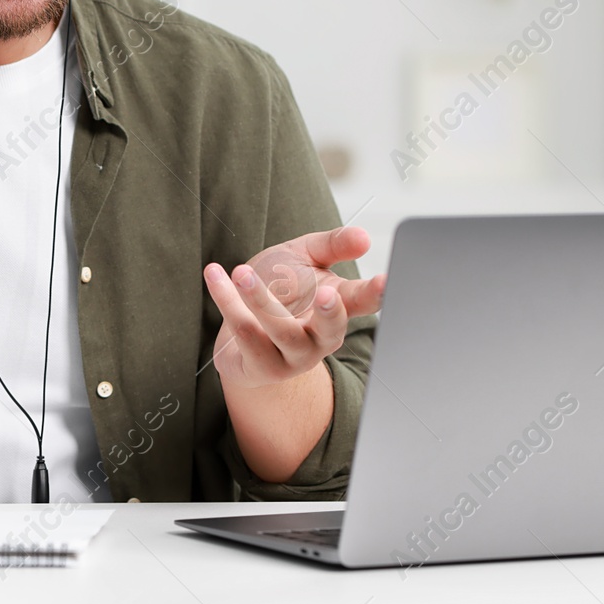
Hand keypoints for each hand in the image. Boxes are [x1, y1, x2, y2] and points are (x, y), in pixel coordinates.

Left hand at [202, 225, 384, 390]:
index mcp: (337, 307)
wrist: (241, 323)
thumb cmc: (281, 286)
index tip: (388, 281)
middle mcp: (320, 338)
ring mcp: (293, 357)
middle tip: (325, 292)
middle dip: (330, 314)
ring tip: (242, 272)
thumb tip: (364, 236)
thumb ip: (333, 244)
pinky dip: (228, 302)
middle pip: (331, 330)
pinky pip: (246, 335)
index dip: (379, 293)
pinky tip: (215, 274)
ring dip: (261, 300)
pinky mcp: (261, 366)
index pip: (365, 301)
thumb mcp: (307, 257)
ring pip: (283, 332)